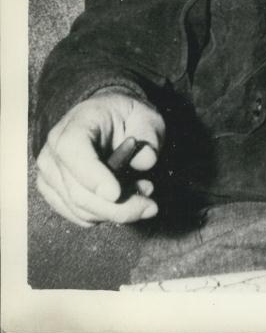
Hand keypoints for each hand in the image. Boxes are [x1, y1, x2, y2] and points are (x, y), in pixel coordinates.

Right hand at [36, 91, 164, 226]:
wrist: (108, 120)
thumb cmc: (127, 117)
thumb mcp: (146, 116)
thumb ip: (149, 136)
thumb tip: (145, 161)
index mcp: (76, 124)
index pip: (73, 151)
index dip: (93, 176)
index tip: (116, 193)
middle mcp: (54, 151)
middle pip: (77, 191)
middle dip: (116, 206)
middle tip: (150, 206)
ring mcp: (49, 175)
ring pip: (80, 210)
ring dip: (116, 210)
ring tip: (143, 191)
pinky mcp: (53, 194)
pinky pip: (80, 216)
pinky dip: (106, 214)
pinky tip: (125, 197)